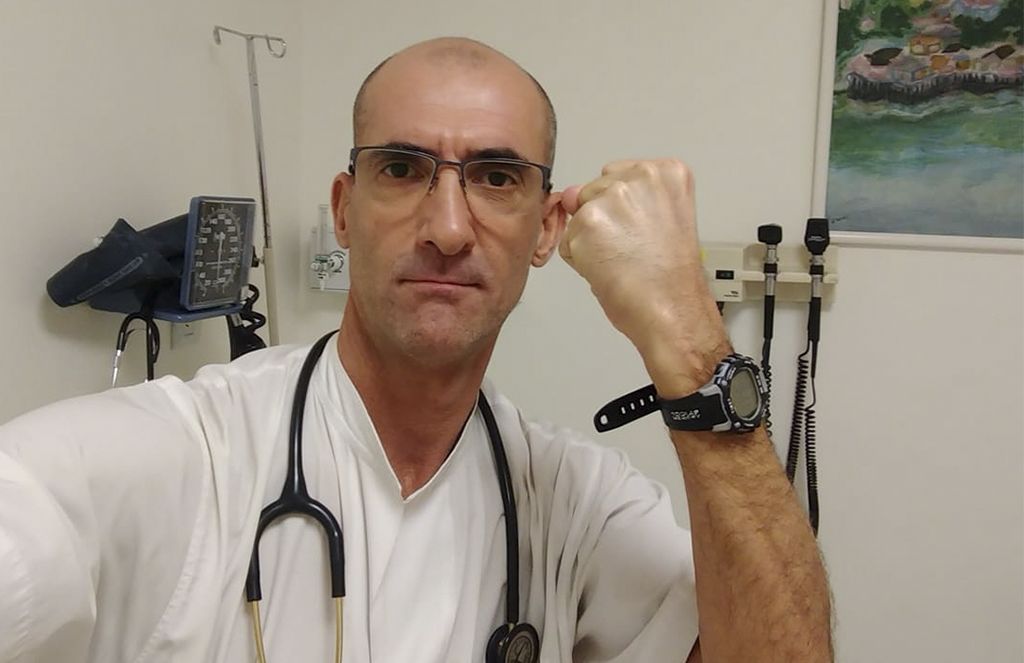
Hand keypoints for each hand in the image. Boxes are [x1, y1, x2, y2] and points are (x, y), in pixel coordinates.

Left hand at [559, 159, 729, 394]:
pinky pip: (567, 241)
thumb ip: (621, 200)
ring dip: (590, 240)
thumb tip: (572, 194)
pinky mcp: (586, 222)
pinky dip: (580, 259)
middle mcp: (639, 177)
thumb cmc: (671, 277)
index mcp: (666, 172)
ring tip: (622, 260)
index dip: (625, 210)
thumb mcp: (662, 220)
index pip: (620, 175)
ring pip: (579, 215)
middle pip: (595, 189)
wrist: (670, 309)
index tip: (641, 230)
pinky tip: (608, 269)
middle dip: (604, 220)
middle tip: (632, 249)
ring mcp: (611, 197)